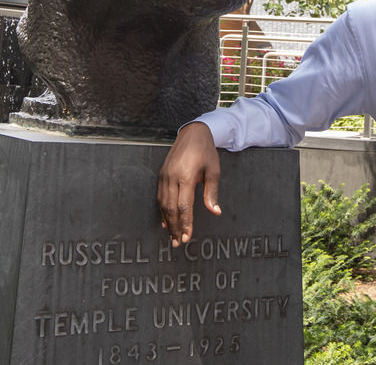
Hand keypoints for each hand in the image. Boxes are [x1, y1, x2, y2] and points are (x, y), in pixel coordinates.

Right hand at [157, 122, 221, 246]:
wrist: (193, 133)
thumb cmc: (205, 151)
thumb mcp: (213, 171)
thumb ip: (212, 193)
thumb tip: (215, 212)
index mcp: (186, 177)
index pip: (184, 207)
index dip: (185, 224)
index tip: (187, 237)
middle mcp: (172, 177)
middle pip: (171, 209)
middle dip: (174, 227)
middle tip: (178, 242)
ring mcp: (164, 176)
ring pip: (163, 204)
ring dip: (167, 222)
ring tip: (172, 235)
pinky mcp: (161, 175)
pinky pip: (160, 196)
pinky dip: (162, 211)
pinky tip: (165, 221)